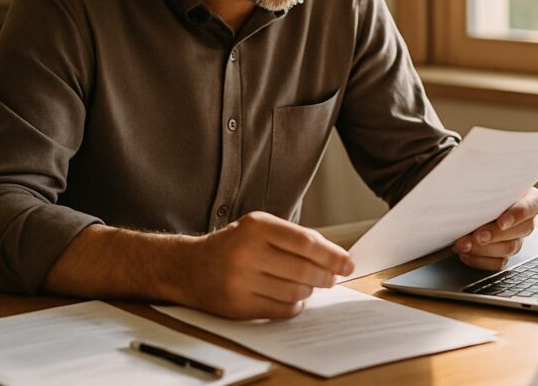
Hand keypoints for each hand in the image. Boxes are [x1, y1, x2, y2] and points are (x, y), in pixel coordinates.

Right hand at [179, 211, 353, 319]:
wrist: (189, 267)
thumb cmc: (234, 245)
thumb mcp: (258, 228)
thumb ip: (294, 239)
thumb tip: (335, 259)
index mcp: (256, 226)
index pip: (306, 242)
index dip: (332, 255)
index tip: (348, 264)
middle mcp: (247, 252)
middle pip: (304, 270)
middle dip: (325, 277)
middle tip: (332, 278)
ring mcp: (241, 281)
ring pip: (295, 292)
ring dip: (309, 291)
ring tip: (308, 286)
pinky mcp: (238, 305)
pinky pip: (281, 310)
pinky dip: (294, 306)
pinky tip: (293, 298)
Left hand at [452, 187, 537, 270]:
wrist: (478, 198)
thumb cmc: (487, 185)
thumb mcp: (491, 179)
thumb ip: (488, 182)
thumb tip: (470, 181)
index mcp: (530, 199)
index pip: (530, 207)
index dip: (516, 216)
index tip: (501, 222)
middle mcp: (526, 221)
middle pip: (519, 231)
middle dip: (494, 235)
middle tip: (476, 236)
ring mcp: (517, 238)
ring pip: (508, 249)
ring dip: (483, 249)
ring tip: (462, 244)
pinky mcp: (505, 253)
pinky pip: (498, 263)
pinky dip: (480, 260)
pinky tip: (466, 254)